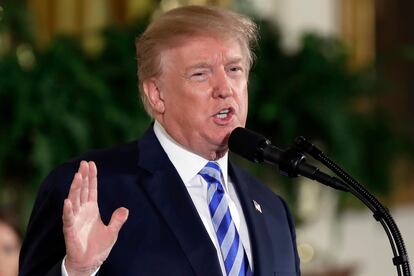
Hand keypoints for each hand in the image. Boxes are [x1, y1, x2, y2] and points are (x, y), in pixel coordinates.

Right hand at [62, 161, 128, 275]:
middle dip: (82, 177)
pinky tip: (68, 201)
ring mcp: (75, 219)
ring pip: (74, 200)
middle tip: (83, 164)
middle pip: (82, 190)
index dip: (91, 177)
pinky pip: (68, 218)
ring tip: (77, 176)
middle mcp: (82, 211)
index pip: (91, 190)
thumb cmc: (98, 247)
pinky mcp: (70, 230)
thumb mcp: (112, 232)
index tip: (91, 164)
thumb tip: (126, 209)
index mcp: (92, 209)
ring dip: (75, 188)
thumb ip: (118, 220)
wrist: (89, 262)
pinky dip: (68, 210)